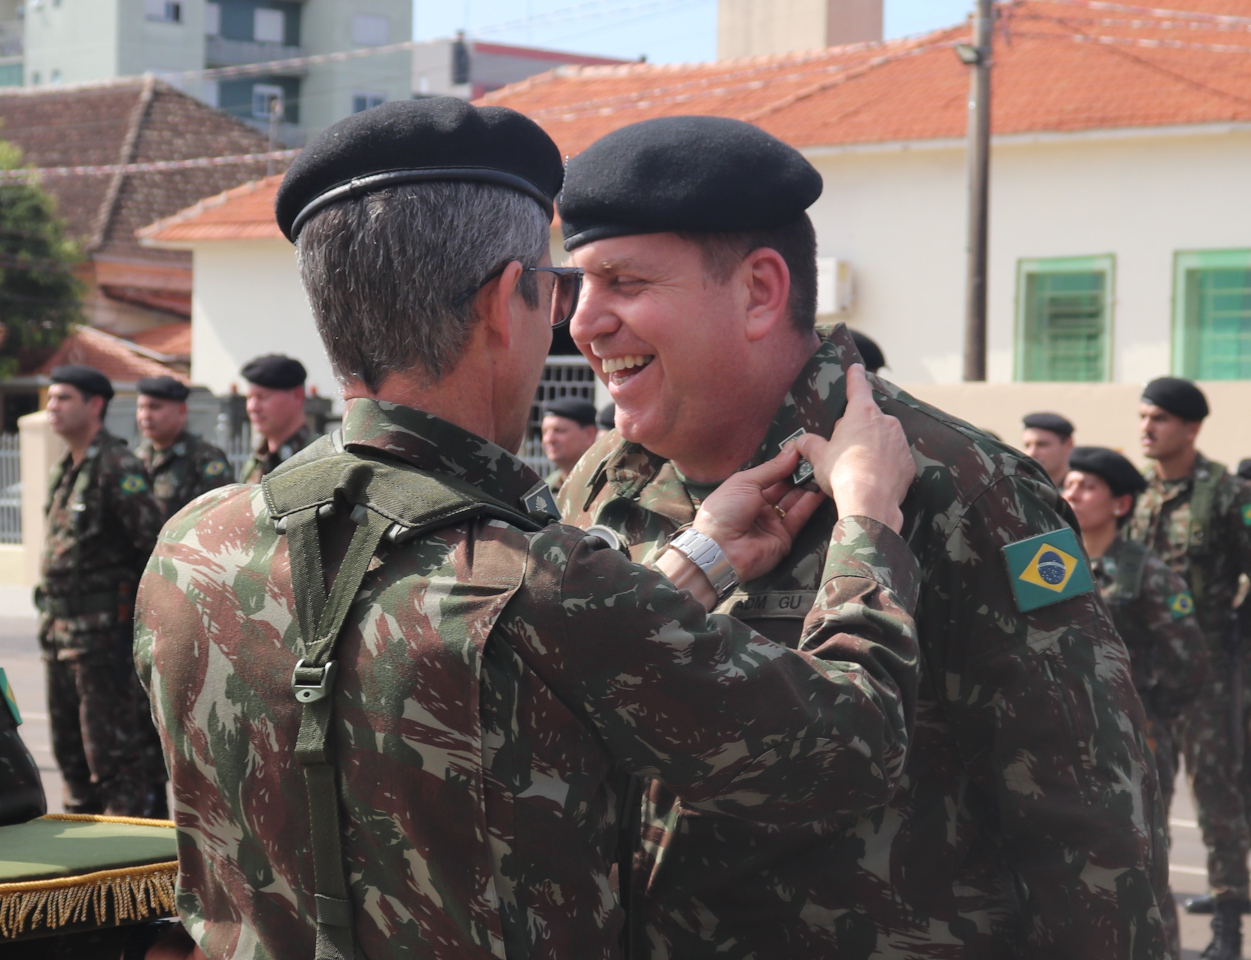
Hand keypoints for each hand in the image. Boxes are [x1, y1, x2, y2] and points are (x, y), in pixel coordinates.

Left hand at [691, 445, 825, 583]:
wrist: (720, 550)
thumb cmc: (724, 510)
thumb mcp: (745, 482)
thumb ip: (771, 468)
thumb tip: (792, 449)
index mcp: (745, 492)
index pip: (770, 475)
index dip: (785, 464)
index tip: (803, 449)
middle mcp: (759, 507)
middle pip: (784, 488)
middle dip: (798, 474)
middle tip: (816, 458)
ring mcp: (772, 523)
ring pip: (794, 501)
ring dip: (807, 486)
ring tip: (822, 470)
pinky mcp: (784, 538)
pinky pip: (799, 517)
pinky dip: (810, 503)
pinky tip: (821, 488)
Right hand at [794, 364, 913, 532]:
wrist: (870, 501)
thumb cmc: (843, 472)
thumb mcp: (819, 457)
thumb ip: (810, 444)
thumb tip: (802, 441)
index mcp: (862, 413)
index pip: (857, 387)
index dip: (855, 376)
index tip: (856, 367)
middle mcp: (885, 422)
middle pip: (868, 419)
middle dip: (857, 429)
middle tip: (843, 449)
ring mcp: (899, 442)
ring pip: (883, 438)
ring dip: (872, 447)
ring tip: (857, 468)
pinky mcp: (908, 463)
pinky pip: (894, 458)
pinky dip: (885, 464)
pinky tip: (873, 478)